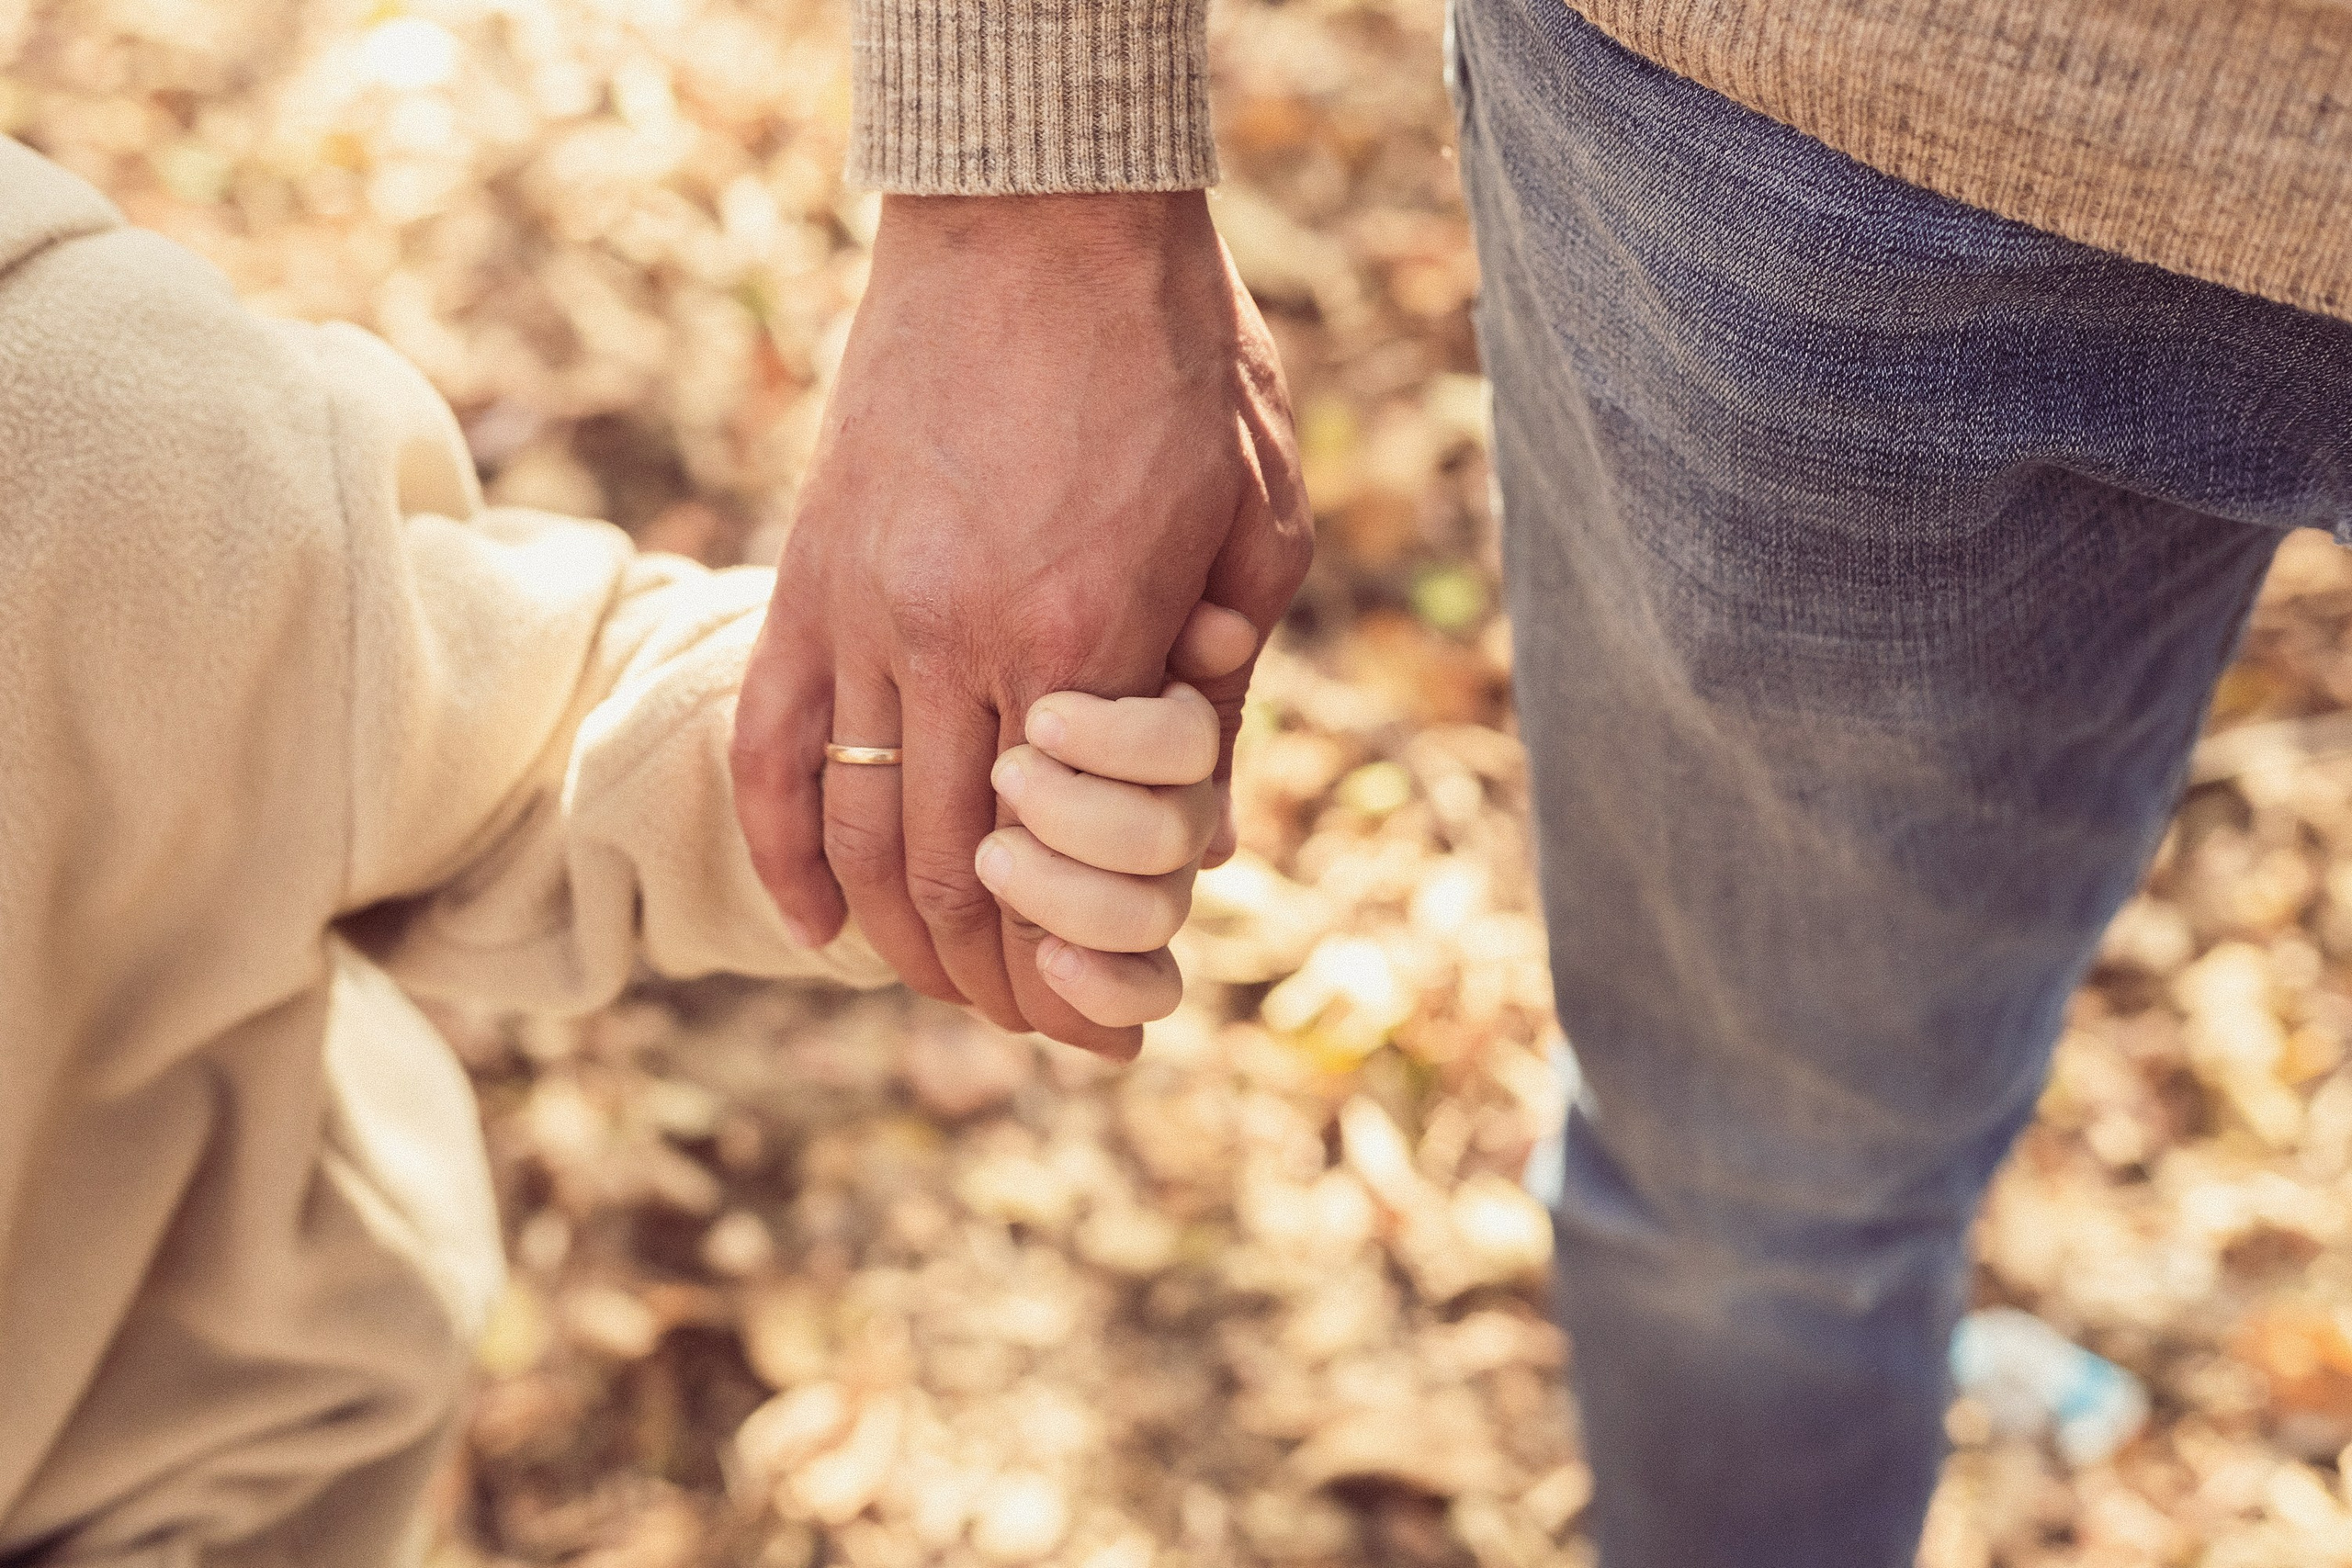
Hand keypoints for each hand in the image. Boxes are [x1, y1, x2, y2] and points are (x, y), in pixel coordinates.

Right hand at [731, 191, 1310, 1054]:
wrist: (1041, 214)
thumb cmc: (1175, 355)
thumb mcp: (1257, 514)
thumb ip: (1229, 673)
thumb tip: (1203, 808)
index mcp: (1092, 640)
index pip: (1083, 858)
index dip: (1095, 960)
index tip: (1117, 1018)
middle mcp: (967, 645)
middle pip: (964, 872)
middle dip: (1005, 982)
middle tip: (1040, 1029)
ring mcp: (872, 613)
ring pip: (866, 831)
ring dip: (905, 943)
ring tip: (944, 993)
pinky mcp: (811, 575)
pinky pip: (771, 741)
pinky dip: (784, 848)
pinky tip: (813, 926)